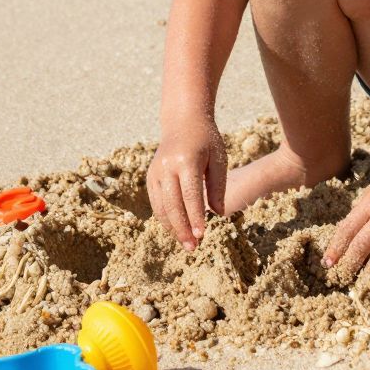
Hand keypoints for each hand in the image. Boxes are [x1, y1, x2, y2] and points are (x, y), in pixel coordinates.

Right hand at [147, 117, 226, 249]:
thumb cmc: (207, 141)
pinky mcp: (150, 176)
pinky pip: (156, 202)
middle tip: (193, 248)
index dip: (195, 217)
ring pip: (160, 206)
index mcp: (186, 161)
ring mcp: (155, 172)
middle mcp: (166, 167)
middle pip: (172, 204)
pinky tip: (177, 229)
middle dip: (182, 229)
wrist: (183, 122)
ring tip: (186, 243)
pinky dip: (165, 218)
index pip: (190, 195)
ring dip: (172, 228)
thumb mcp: (218, 159)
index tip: (202, 235)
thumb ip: (218, 186)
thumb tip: (219, 214)